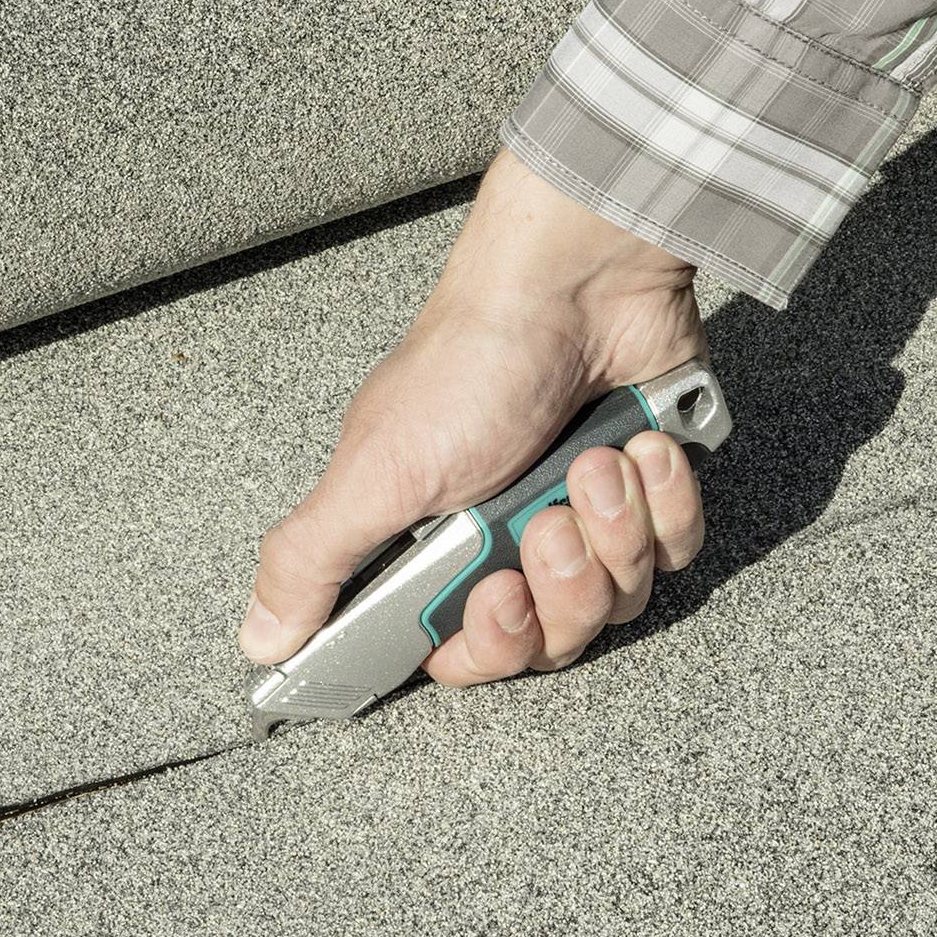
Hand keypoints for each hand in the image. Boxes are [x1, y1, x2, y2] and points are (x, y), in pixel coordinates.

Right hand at [241, 151, 708, 684]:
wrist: (579, 281)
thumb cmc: (473, 364)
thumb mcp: (374, 472)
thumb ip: (313, 563)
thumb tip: (259, 638)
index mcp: (443, 550)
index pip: (472, 656)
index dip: (492, 646)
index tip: (496, 598)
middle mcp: (516, 542)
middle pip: (556, 638)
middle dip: (562, 585)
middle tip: (547, 524)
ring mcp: (591, 518)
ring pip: (622, 596)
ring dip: (613, 530)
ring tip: (591, 463)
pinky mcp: (654, 491)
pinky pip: (677, 550)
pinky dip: (663, 500)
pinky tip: (639, 447)